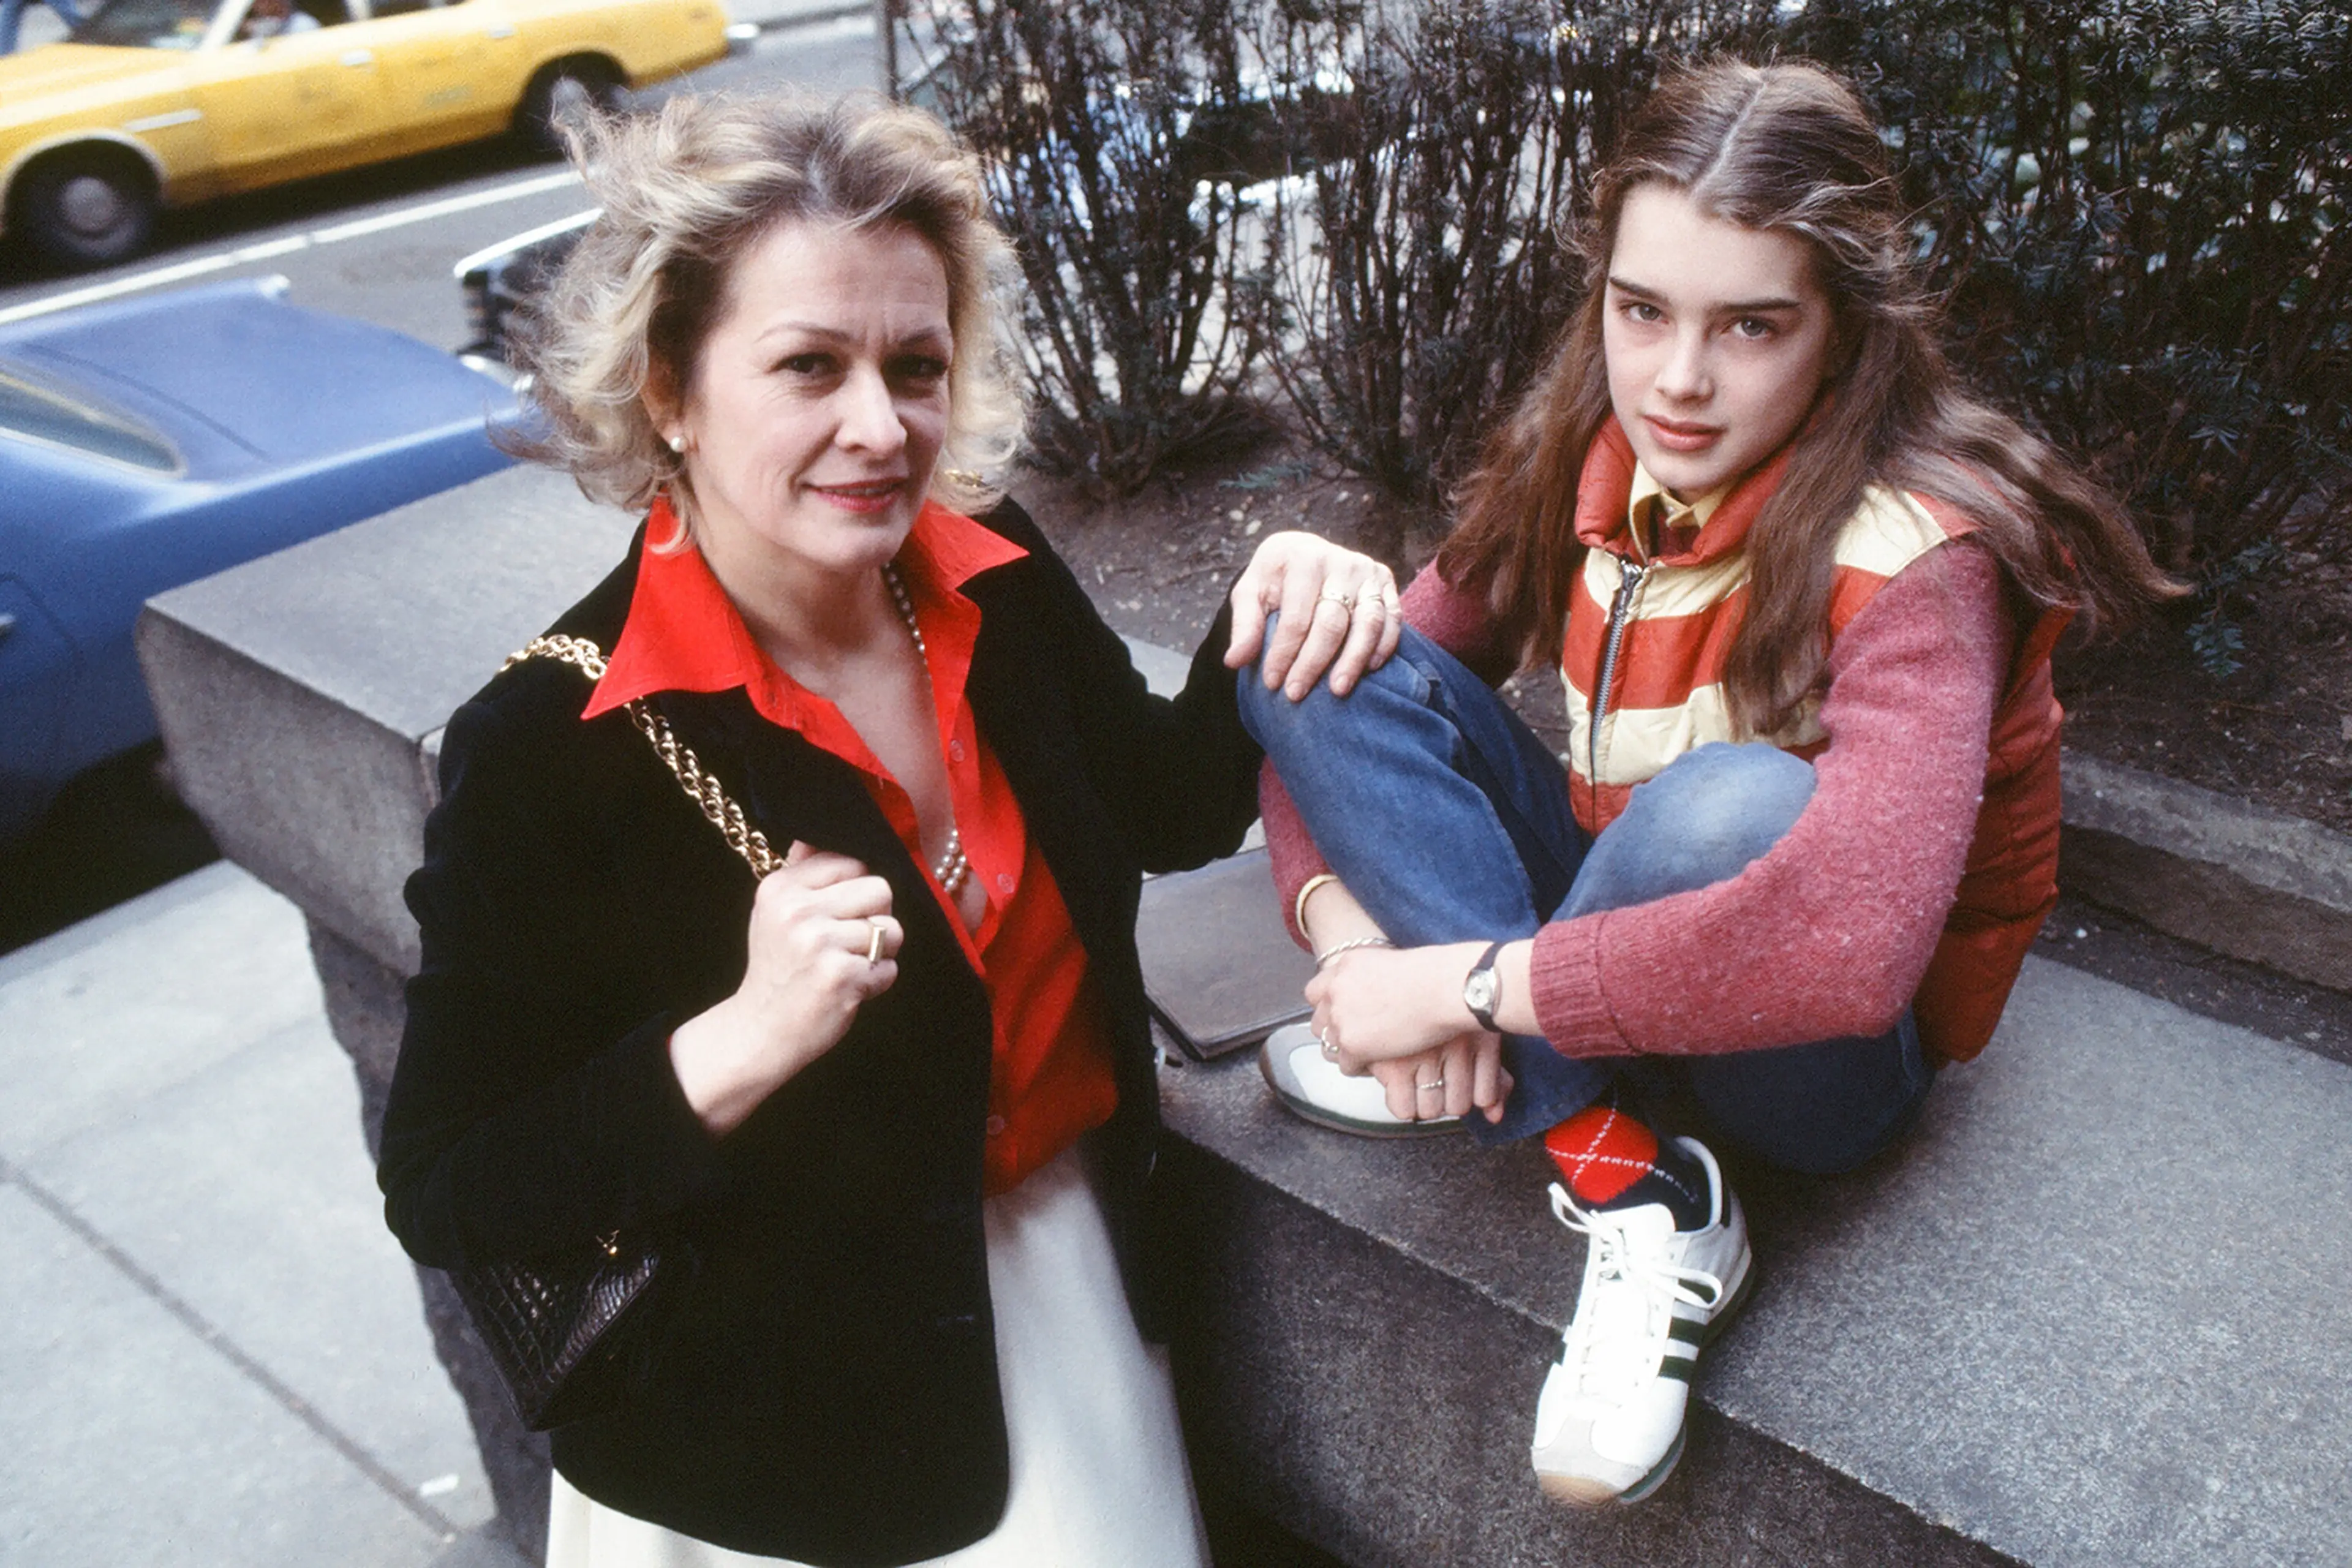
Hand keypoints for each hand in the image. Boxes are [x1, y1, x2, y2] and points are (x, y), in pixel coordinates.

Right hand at [670, 841, 902, 1133]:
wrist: (760, 1030)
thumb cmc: (776, 968)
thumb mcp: (773, 912)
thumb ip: (801, 870)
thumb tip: (818, 830)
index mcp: (781, 888)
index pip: (852, 861)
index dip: (857, 888)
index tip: (839, 912)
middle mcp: (798, 912)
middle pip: (880, 889)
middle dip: (875, 916)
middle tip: (851, 940)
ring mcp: (820, 944)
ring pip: (891, 929)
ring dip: (879, 952)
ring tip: (850, 964)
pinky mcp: (841, 977)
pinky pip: (888, 967)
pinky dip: (876, 981)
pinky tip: (848, 989)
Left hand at [1223, 530, 1401, 699]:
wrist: (1304, 553)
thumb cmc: (1275, 579)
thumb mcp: (1251, 593)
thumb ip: (1244, 625)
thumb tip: (1234, 661)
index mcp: (1303, 558)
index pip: (1296, 616)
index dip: (1284, 653)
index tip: (1272, 683)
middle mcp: (1341, 561)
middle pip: (1331, 622)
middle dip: (1313, 662)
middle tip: (1296, 693)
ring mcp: (1367, 571)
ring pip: (1368, 622)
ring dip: (1353, 659)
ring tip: (1337, 690)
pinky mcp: (1386, 581)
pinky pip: (1393, 617)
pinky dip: (1384, 644)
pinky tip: (1369, 668)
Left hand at [1308, 941, 1513, 1122]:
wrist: (1445, 988)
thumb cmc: (1434, 974)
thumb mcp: (1391, 962)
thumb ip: (1371, 977)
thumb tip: (1374, 993)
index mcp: (1345, 966)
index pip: (1315, 992)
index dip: (1329, 1007)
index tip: (1345, 1015)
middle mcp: (1336, 991)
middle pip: (1318, 1022)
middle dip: (1336, 1032)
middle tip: (1359, 1038)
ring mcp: (1341, 1018)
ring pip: (1329, 1046)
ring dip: (1348, 1051)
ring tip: (1371, 1053)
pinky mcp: (1353, 1044)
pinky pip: (1346, 1065)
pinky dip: (1362, 1067)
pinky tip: (1382, 1062)